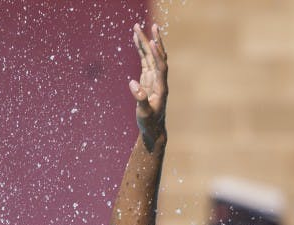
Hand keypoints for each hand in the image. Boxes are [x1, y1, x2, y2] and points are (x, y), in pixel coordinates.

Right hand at [130, 23, 167, 149]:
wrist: (153, 129)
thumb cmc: (149, 123)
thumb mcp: (144, 114)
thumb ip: (140, 99)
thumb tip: (132, 83)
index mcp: (160, 88)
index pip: (160, 67)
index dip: (157, 55)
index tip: (151, 42)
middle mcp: (159, 80)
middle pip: (157, 57)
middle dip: (152, 41)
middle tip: (149, 26)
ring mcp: (153, 79)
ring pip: (150, 57)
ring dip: (145, 42)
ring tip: (138, 27)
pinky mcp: (147, 79)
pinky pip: (145, 61)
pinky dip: (141, 50)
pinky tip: (136, 40)